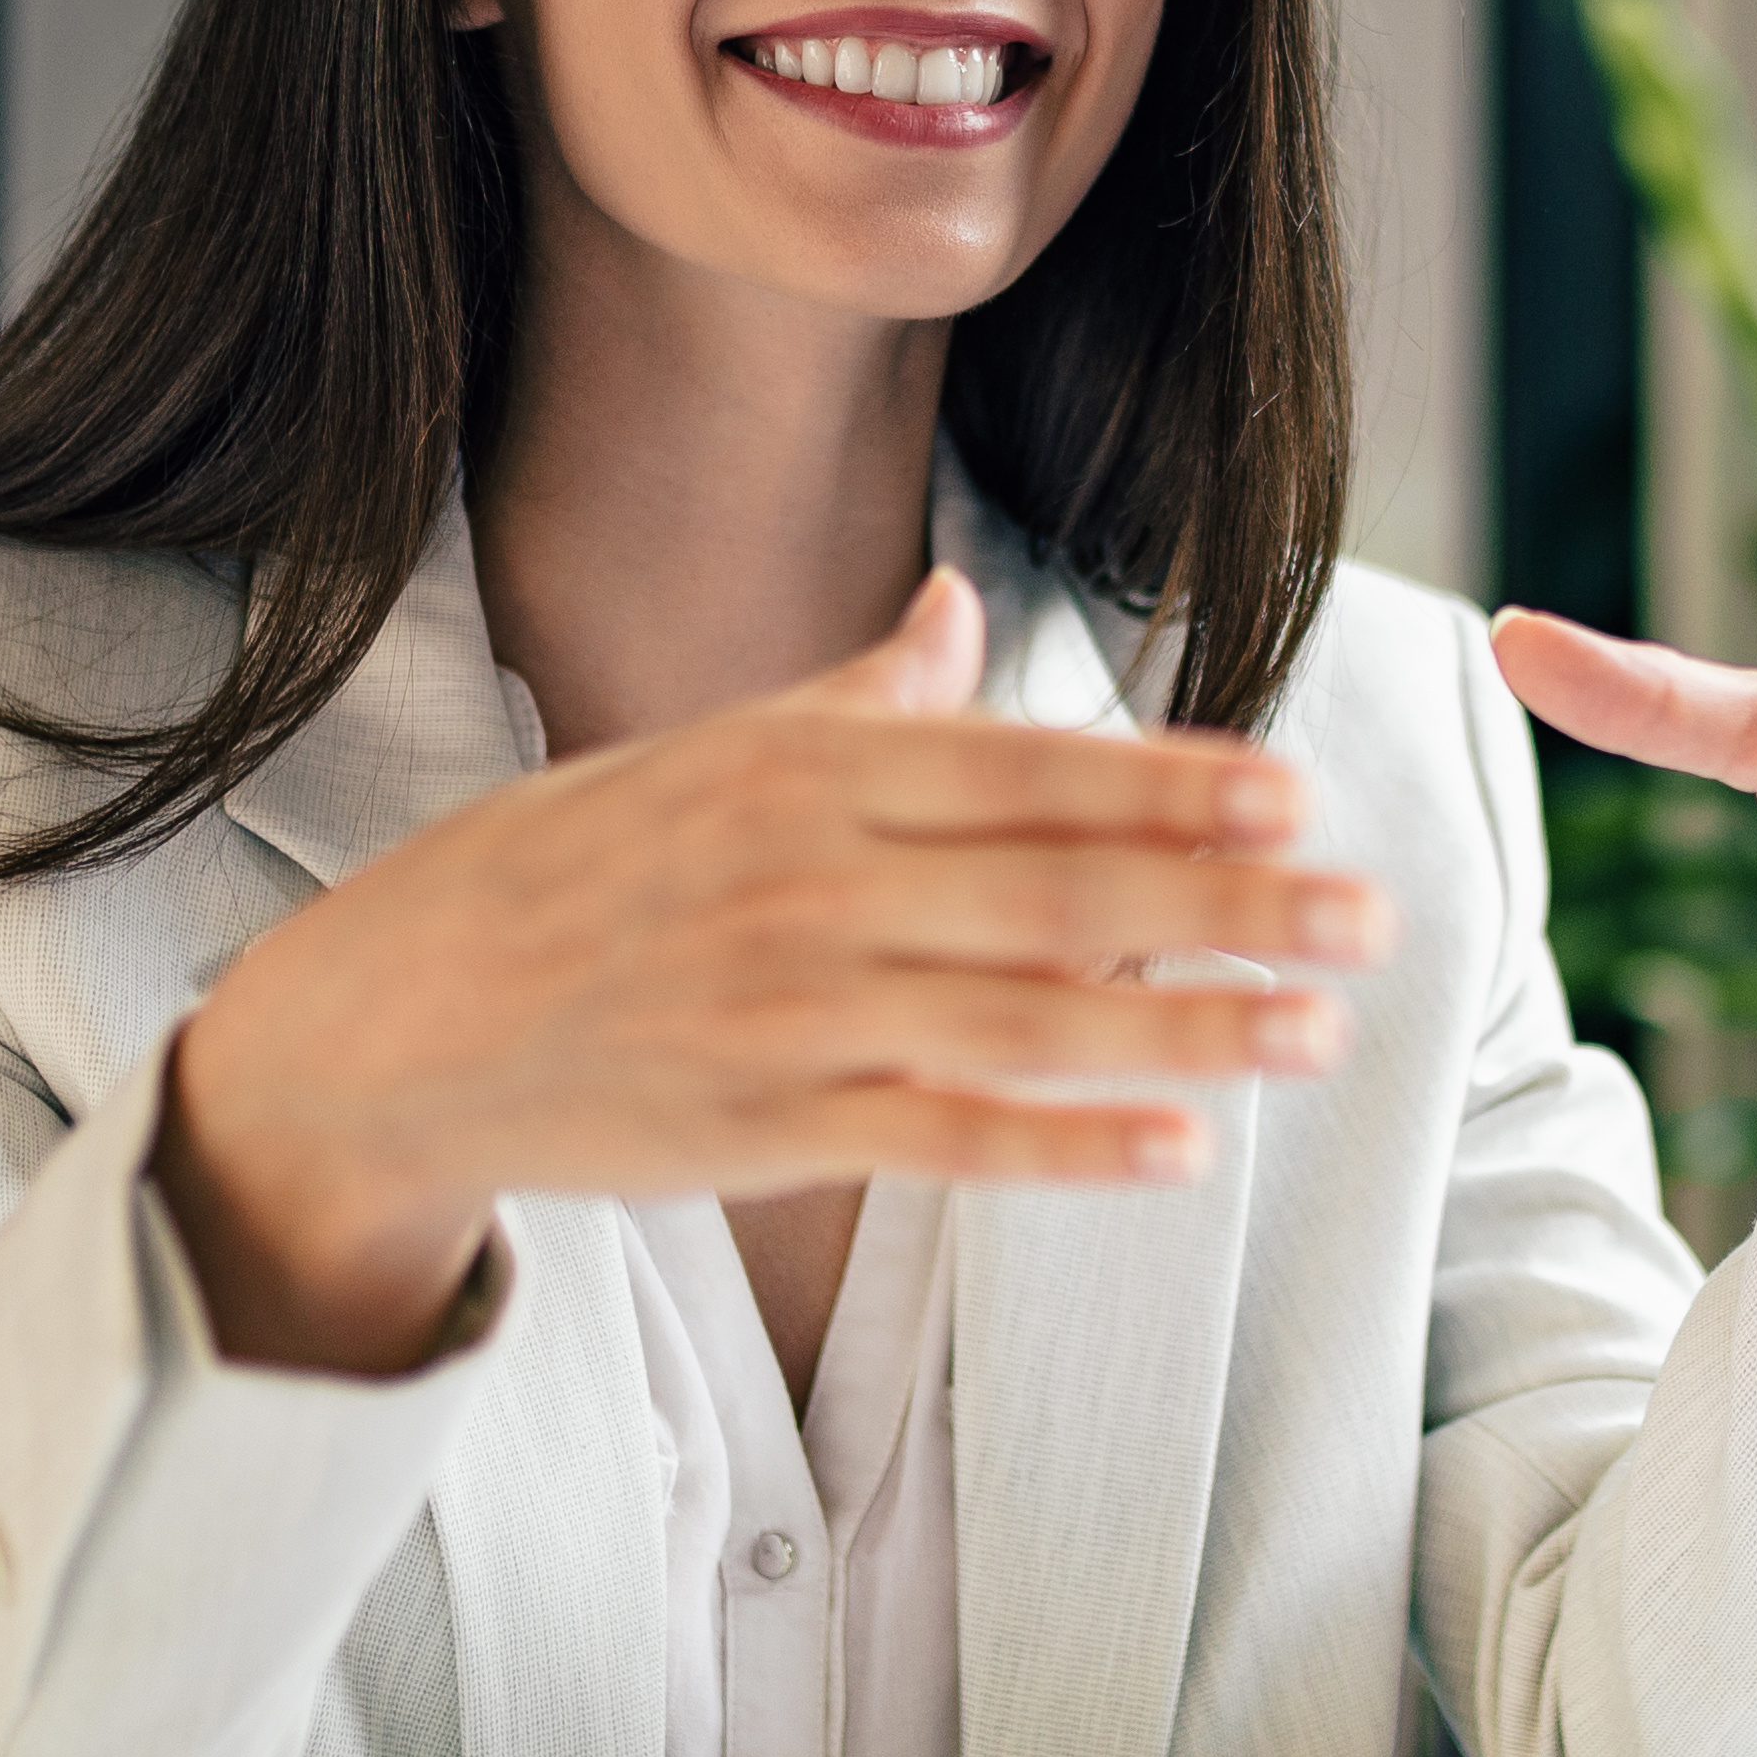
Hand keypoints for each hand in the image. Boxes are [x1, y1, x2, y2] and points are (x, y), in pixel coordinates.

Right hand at [155, 568, 1394, 1373]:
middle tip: (1371, 915)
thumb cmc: (560, 877)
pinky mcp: (761, 1130)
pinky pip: (938, 1139)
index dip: (1167, 782)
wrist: (385, 1026)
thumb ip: (855, 697)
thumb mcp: (700, 758)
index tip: (1297, 792)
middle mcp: (805, 878)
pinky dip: (1062, 1146)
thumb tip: (958, 604)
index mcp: (801, 769)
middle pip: (1053, 886)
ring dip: (1181, 1025)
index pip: (1022, 768)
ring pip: (1019, 1016)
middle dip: (1225, 900)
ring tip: (1316, 1031)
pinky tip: (1177, 1151)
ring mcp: (784, 1009)